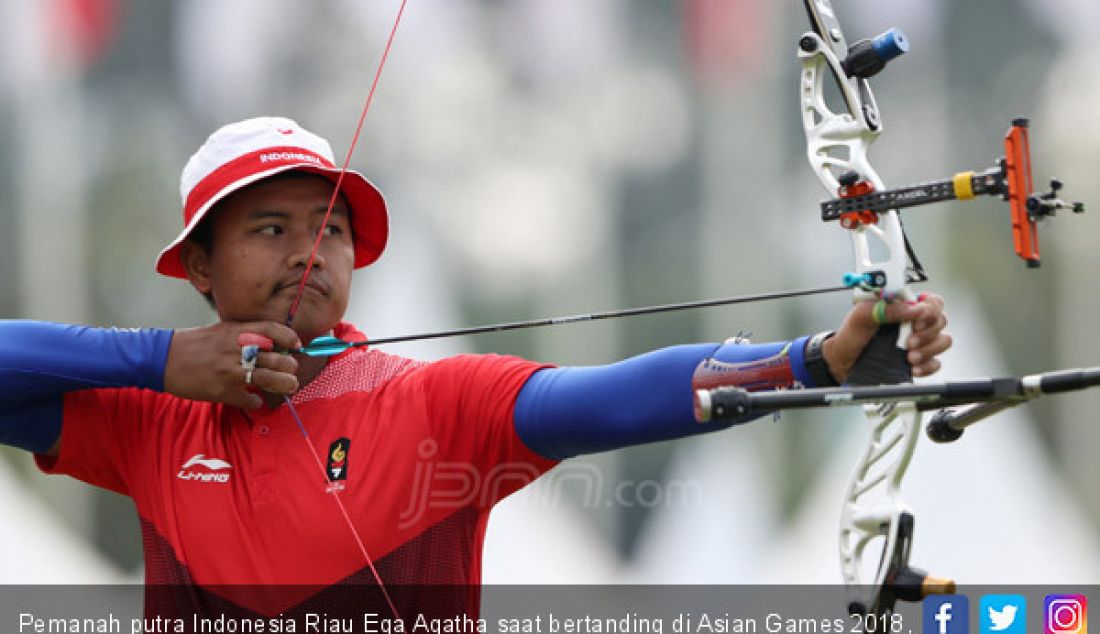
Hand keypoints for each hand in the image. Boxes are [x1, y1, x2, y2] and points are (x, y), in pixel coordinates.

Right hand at [164, 321, 301, 409]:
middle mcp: (238, 350)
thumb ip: (246, 335)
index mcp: (238, 332)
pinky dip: (256, 401)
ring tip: (288, 386)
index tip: (296, 346)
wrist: (164, 358)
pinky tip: (253, 399)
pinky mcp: (223, 390)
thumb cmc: (195, 344)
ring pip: (271, 380)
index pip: (274, 330)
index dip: (290, 339)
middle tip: (291, 372)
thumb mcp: (222, 330)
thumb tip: (272, 343)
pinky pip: (250, 400)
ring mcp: (231, 371)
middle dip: (291, 367)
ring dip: (284, 385)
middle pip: (279, 359)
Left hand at [823, 293, 951, 382]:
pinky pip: (936, 363)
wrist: (843, 360)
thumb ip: (888, 308)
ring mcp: (918, 341)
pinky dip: (927, 366)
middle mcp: (914, 322)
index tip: (917, 322)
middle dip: (927, 333)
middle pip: (941, 321)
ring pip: (943, 341)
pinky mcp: (918, 360)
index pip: (932, 301)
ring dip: (929, 350)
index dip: (931, 310)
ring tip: (909, 357)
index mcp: (903, 306)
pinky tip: (913, 368)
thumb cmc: (852, 334)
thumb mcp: (863, 315)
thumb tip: (915, 308)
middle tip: (909, 342)